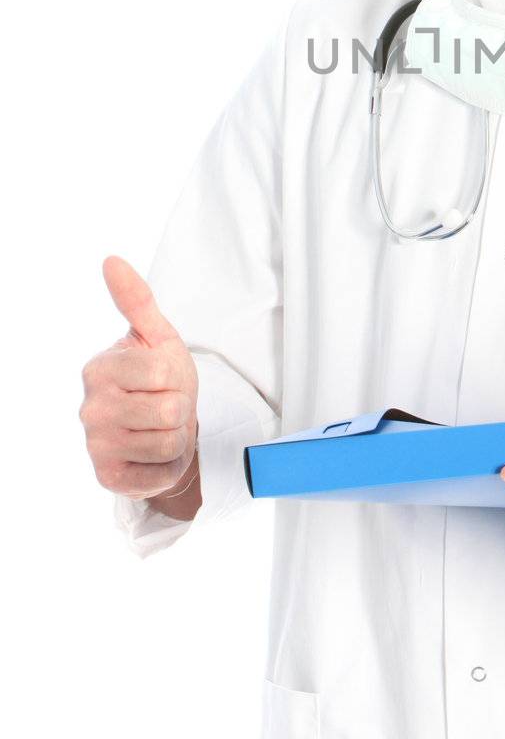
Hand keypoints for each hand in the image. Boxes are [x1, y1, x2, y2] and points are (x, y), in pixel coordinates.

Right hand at [80, 256, 199, 500]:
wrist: (163, 430)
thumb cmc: (160, 380)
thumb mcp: (157, 337)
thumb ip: (137, 300)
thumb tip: (112, 260)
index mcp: (99, 369)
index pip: (163, 374)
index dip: (176, 378)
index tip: (163, 380)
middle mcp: (90, 409)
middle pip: (170, 411)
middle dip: (180, 409)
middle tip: (166, 406)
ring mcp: (97, 446)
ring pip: (170, 442)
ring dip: (177, 437)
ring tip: (162, 429)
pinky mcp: (110, 478)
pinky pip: (162, 473)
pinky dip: (169, 465)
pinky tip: (154, 454)